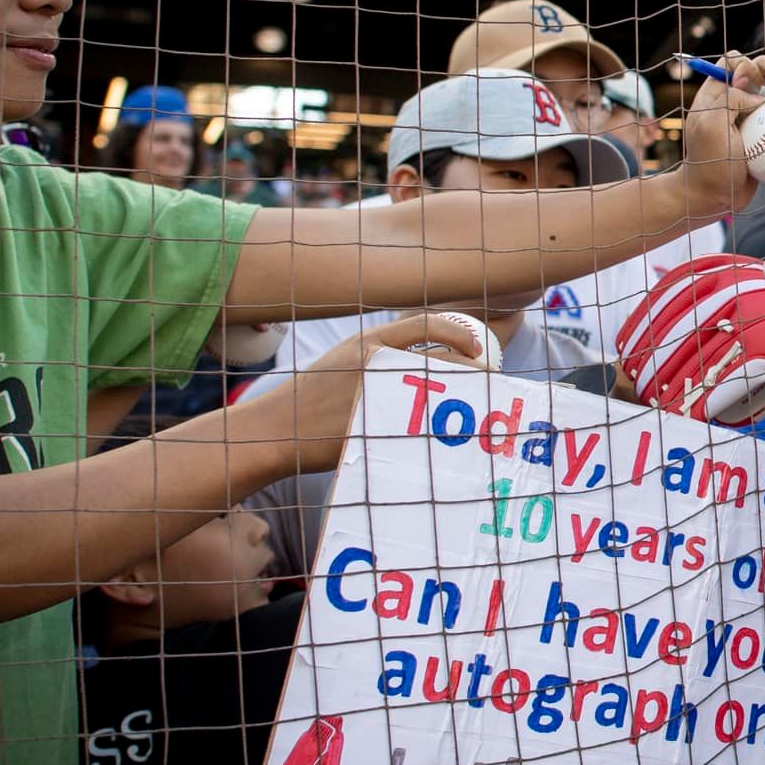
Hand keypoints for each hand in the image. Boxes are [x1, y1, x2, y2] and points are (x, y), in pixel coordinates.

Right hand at [260, 312, 490, 472]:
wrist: (275, 429)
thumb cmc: (311, 398)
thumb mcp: (342, 360)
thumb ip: (378, 356)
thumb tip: (423, 360)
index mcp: (367, 340)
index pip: (425, 324)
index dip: (458, 333)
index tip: (476, 348)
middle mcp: (374, 361)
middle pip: (440, 360)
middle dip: (472, 372)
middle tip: (489, 384)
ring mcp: (375, 394)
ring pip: (435, 395)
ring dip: (462, 403)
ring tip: (479, 411)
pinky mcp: (372, 425)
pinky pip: (416, 427)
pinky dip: (437, 432)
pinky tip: (449, 440)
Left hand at [675, 51, 764, 211]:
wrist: (715, 197)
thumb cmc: (708, 163)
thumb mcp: (712, 126)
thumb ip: (730, 99)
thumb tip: (759, 97)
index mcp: (718, 93)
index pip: (734, 62)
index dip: (745, 66)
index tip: (746, 85)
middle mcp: (738, 100)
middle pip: (764, 71)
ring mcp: (756, 117)